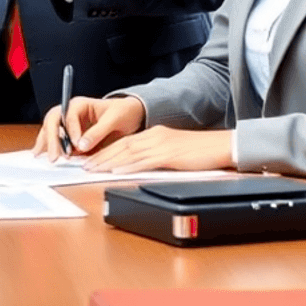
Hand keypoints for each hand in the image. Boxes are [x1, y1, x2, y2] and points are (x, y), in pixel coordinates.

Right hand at [34, 95, 144, 160]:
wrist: (130, 116)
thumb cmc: (122, 112)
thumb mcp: (114, 119)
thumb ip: (98, 132)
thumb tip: (82, 145)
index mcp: (80, 104)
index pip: (68, 115)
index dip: (70, 131)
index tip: (75, 145)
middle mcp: (70, 113)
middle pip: (53, 121)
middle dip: (52, 139)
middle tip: (55, 156)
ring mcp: (68, 124)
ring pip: (50, 130)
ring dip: (46, 143)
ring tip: (43, 157)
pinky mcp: (70, 136)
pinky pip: (55, 139)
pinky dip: (48, 147)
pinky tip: (43, 155)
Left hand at [87, 125, 234, 173]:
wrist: (222, 145)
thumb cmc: (201, 151)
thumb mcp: (174, 151)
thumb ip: (157, 156)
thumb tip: (141, 166)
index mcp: (154, 134)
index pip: (124, 142)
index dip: (106, 150)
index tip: (92, 159)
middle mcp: (154, 136)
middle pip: (121, 146)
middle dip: (100, 156)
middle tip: (83, 164)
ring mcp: (161, 145)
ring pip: (128, 153)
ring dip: (108, 161)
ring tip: (92, 169)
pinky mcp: (169, 155)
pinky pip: (144, 161)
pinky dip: (128, 166)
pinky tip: (116, 171)